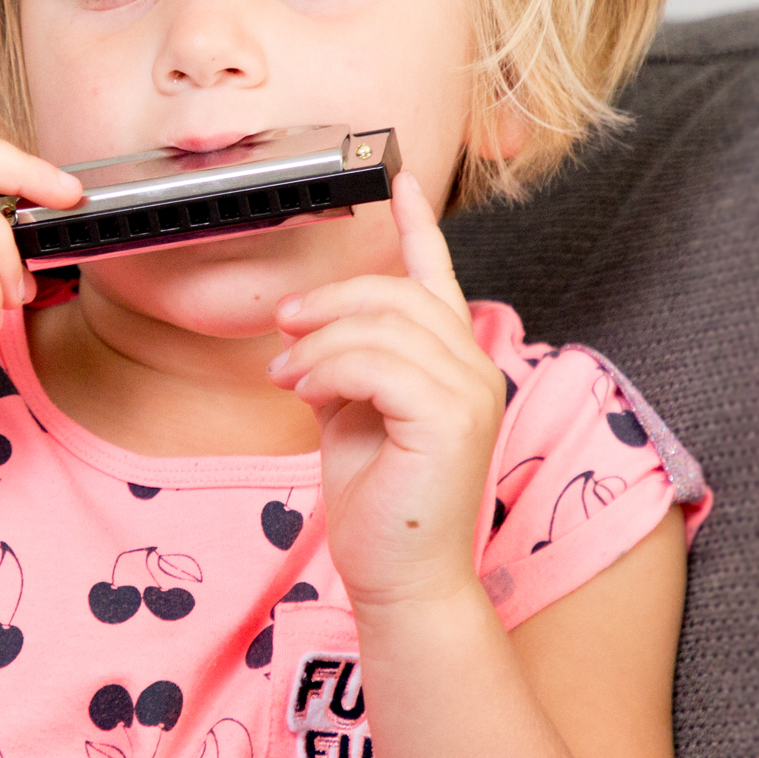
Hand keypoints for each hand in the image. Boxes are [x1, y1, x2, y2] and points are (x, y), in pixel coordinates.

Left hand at [265, 171, 505, 609]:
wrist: (399, 577)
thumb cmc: (379, 504)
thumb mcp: (353, 416)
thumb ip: (347, 366)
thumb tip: (310, 331)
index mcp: (453, 363)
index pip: (438, 278)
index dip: (418, 225)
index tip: (398, 180)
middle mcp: (474, 367)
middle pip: (395, 292)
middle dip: (330, 300)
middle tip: (285, 327)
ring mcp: (470, 391)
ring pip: (380, 325)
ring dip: (318, 344)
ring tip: (287, 375)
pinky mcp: (450, 418)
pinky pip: (375, 362)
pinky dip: (327, 369)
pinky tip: (305, 393)